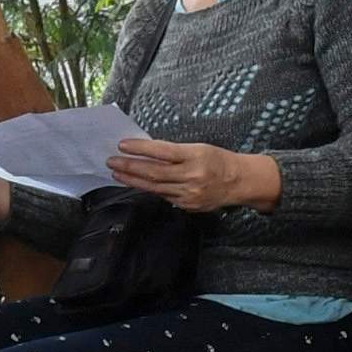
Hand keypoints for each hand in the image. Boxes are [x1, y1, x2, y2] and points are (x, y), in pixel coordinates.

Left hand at [111, 136, 281, 213]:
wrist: (239, 182)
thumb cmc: (217, 160)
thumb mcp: (198, 148)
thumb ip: (174, 152)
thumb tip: (146, 152)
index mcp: (195, 156)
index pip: (162, 151)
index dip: (141, 148)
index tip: (122, 145)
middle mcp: (192, 176)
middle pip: (154, 172)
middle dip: (130, 167)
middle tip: (112, 162)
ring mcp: (189, 194)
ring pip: (155, 187)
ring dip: (133, 180)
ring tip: (118, 174)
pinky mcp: (188, 205)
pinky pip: (164, 196)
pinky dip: (149, 189)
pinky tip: (138, 184)